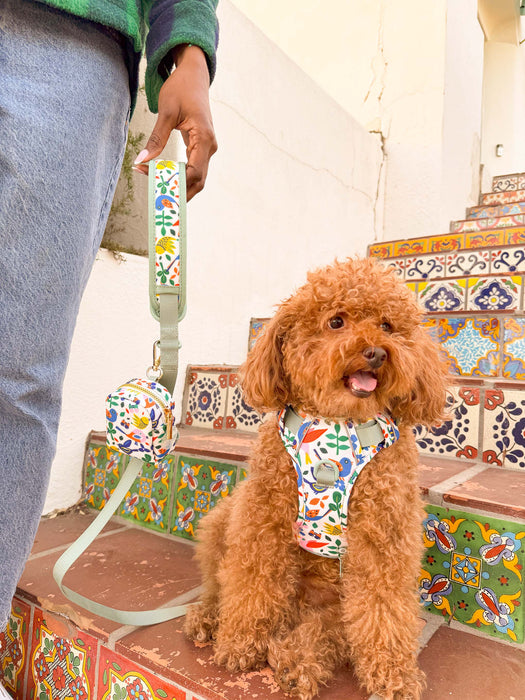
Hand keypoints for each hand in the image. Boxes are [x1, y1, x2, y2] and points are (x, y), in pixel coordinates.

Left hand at [134, 45, 216, 199]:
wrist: (194, 76)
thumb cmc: (181, 89)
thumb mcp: (166, 112)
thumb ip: (156, 139)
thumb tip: (141, 160)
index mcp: (204, 138)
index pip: (194, 173)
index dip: (175, 183)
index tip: (156, 186)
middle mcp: (209, 147)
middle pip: (198, 182)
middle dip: (179, 192)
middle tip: (158, 198)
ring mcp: (207, 149)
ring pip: (196, 178)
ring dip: (178, 185)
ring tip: (157, 188)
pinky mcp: (201, 147)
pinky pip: (193, 169)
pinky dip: (179, 176)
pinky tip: (162, 176)